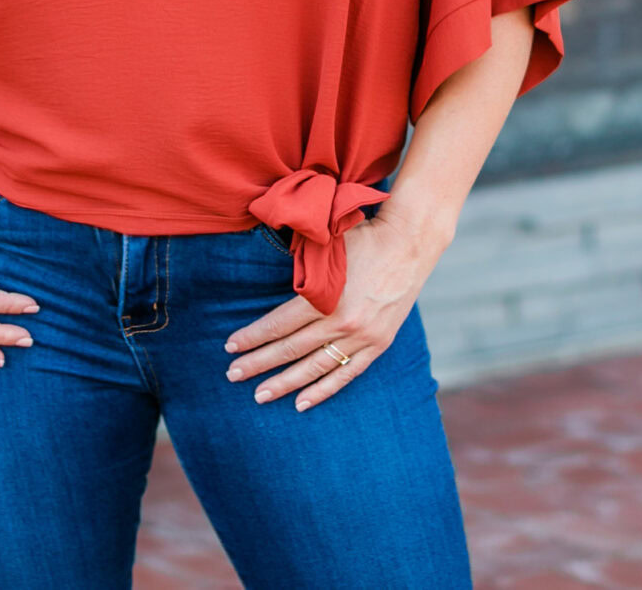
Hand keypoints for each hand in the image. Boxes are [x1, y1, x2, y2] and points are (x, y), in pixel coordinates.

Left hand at [224, 211, 440, 410]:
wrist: (411, 244)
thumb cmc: (364, 237)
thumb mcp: (327, 245)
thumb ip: (300, 264)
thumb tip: (262, 266)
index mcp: (327, 296)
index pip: (280, 324)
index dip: (253, 336)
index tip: (230, 346)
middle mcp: (343, 322)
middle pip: (291, 349)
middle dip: (259, 363)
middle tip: (233, 375)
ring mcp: (363, 337)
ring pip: (315, 367)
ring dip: (285, 383)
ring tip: (260, 396)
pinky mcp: (378, 344)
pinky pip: (346, 374)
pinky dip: (323, 390)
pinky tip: (302, 403)